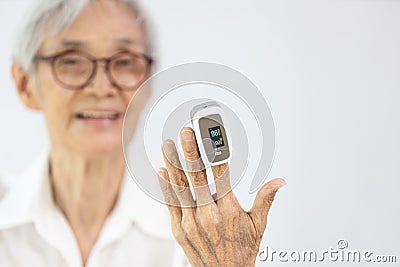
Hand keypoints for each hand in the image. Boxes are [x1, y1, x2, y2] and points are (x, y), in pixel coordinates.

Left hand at [157, 127, 285, 266]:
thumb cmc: (242, 251)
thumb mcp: (258, 225)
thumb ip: (266, 199)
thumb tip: (279, 181)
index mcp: (229, 210)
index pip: (221, 173)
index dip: (216, 152)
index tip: (212, 134)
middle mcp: (208, 214)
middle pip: (198, 177)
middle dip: (191, 151)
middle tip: (185, 132)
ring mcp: (191, 222)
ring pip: (180, 187)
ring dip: (174, 163)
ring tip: (168, 144)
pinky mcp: (180, 230)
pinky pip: (171, 204)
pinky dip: (165, 186)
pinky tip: (162, 170)